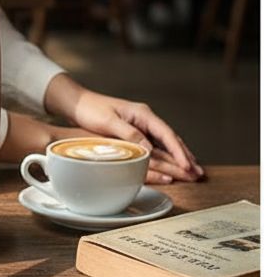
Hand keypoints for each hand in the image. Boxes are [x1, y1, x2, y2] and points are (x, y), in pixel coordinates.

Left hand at [43, 73, 204, 185]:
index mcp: (142, 114)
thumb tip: (148, 150)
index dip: (178, 151)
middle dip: (185, 156)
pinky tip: (172, 165)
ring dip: (178, 157)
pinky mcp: (135, 132)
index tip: (187, 165)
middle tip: (198, 172)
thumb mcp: (108, 121)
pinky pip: (155, 146)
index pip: (166, 134)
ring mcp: (141, 125)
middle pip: (171, 139)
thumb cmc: (91, 110)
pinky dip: (165, 156)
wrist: (78, 103)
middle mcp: (145, 119)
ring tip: (192, 171)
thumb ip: (129, 134)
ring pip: (165, 143)